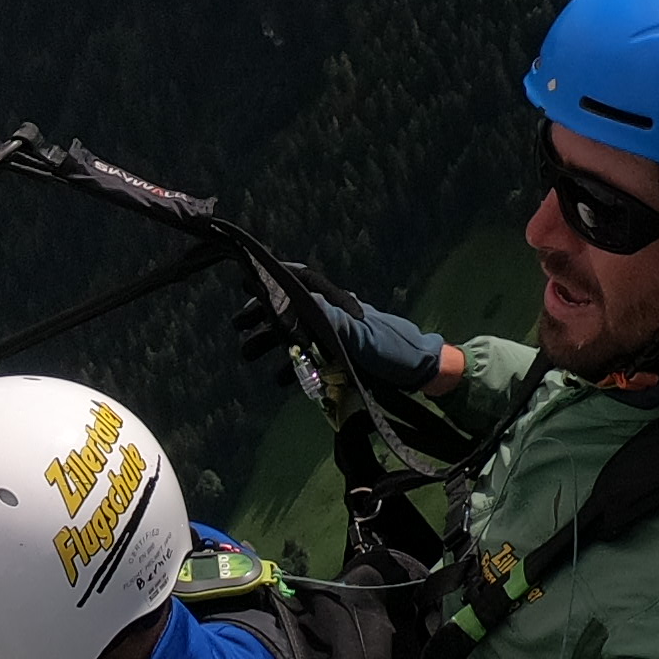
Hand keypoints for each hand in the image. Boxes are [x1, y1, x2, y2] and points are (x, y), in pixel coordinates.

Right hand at [230, 281, 446, 398]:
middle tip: (237, 325)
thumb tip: (302, 303)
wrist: (421, 373)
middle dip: (262, 315)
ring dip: (270, 342)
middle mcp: (333, 315)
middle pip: (291, 309)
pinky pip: (309, 359)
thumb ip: (333, 321)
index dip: (274, 279)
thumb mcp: (363, 335)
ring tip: (246, 354)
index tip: (247, 280)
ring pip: (295, 334)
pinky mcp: (341, 359)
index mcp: (337, 304)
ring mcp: (336, 337)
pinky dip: (292, 367)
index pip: (301, 283)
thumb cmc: (395, 350)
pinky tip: (278, 379)